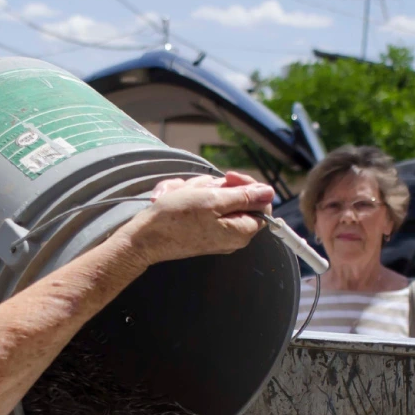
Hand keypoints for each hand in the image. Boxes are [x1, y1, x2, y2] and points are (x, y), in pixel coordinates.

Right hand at [120, 172, 274, 265]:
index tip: (228, 177)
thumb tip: (269, 193)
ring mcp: (217, 234)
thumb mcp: (213, 200)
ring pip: (216, 199)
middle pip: (237, 199)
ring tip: (181, 195)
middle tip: (197, 189)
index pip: (261, 203)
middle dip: (215, 187)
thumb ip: (244, 197)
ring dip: (199, 190)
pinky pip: (203, 207)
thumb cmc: (176, 218)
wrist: (145, 238)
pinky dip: (191, 198)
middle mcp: (233, 236)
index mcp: (241, 231)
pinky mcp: (202, 231)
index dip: (248, 186)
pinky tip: (176, 199)